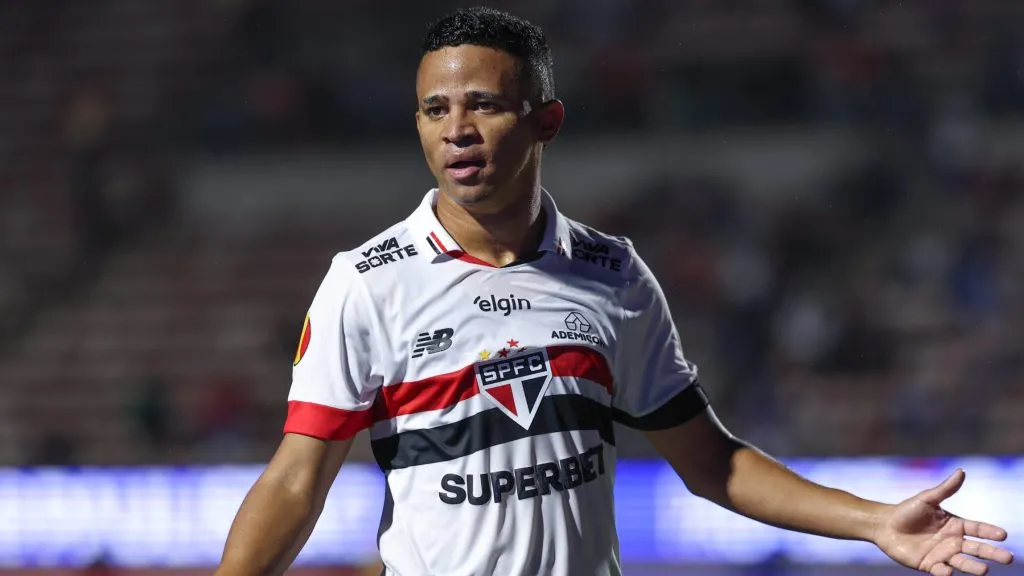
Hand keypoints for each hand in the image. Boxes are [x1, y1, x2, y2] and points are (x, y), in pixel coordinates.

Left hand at [873, 469, 1013, 574]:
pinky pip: (941, 571)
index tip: (1003, 535)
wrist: (884, 525)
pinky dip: (946, 572)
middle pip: (977, 549)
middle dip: (992, 553)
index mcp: (955, 526)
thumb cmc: (907, 511)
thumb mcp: (927, 499)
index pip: (978, 529)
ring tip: (985, 571)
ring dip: (974, 567)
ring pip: (963, 563)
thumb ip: (945, 489)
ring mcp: (943, 555)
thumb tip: (961, 471)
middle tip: (1008, 558)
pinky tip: (949, 571)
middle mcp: (953, 542)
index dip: (990, 532)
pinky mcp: (930, 565)